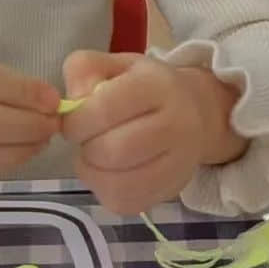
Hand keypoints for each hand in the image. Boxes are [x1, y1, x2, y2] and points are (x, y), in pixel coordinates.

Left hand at [59, 51, 242, 214]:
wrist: (195, 112)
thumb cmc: (144, 87)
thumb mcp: (113, 65)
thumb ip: (84, 70)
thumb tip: (73, 103)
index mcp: (157, 85)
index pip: (107, 107)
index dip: (77, 120)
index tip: (72, 122)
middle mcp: (176, 124)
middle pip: (115, 150)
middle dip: (86, 148)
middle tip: (86, 140)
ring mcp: (179, 162)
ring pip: (121, 183)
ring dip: (93, 173)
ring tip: (94, 158)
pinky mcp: (172, 190)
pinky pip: (127, 203)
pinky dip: (106, 191)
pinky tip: (106, 173)